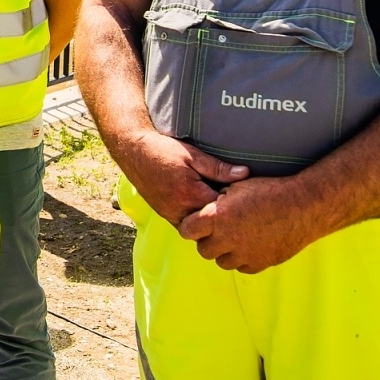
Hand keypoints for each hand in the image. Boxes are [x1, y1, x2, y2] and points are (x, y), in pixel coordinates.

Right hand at [122, 130, 248, 227]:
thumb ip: (219, 168)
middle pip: (212, 223)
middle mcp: (180, 210)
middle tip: (237, 204)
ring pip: (200, 229)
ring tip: (221, 208)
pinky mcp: (166, 216)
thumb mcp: (193, 155)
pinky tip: (205, 209)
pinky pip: (188, 226)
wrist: (133, 153)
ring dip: (211, 221)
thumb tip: (245, 174)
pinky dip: (198, 221)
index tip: (244, 195)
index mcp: (190, 195)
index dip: (237, 203)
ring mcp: (172, 216)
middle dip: (225, 216)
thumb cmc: (163, 150)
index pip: (223, 209)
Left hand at [177, 177, 316, 273]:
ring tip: (235, 238)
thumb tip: (207, 207)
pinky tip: (250, 245)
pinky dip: (242, 259)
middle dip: (207, 240)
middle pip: (203, 250)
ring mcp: (244, 254)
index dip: (191, 225)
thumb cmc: (269, 191)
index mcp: (218, 217)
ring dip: (225, 252)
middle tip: (217, 231)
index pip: (188, 230)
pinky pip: (242, 267)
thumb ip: (217, 201)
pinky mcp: (260, 263)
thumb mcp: (237, 187)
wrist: (303, 206)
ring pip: (222, 262)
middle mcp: (228, 238)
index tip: (197, 222)